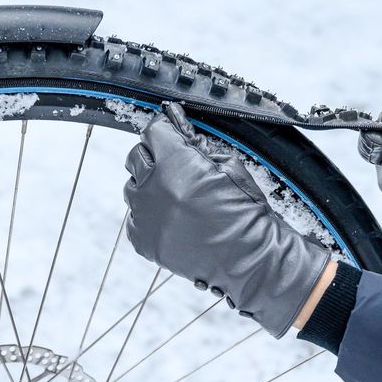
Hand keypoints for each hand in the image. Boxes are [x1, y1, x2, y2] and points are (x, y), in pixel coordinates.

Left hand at [122, 102, 332, 337]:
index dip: (164, 130)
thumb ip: (197, 142)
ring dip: (149, 188)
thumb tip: (177, 122)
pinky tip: (172, 221)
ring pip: (132, 189)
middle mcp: (152, 187)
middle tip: (174, 167)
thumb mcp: (228, 165)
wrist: (249, 259)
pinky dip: (148, 217)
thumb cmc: (245, 211)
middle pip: (135, 157)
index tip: (171, 133)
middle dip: (153, 156)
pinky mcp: (143, 240)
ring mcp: (144, 216)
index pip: (153, 131)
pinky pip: (135, 219)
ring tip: (176, 199)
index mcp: (175, 162)